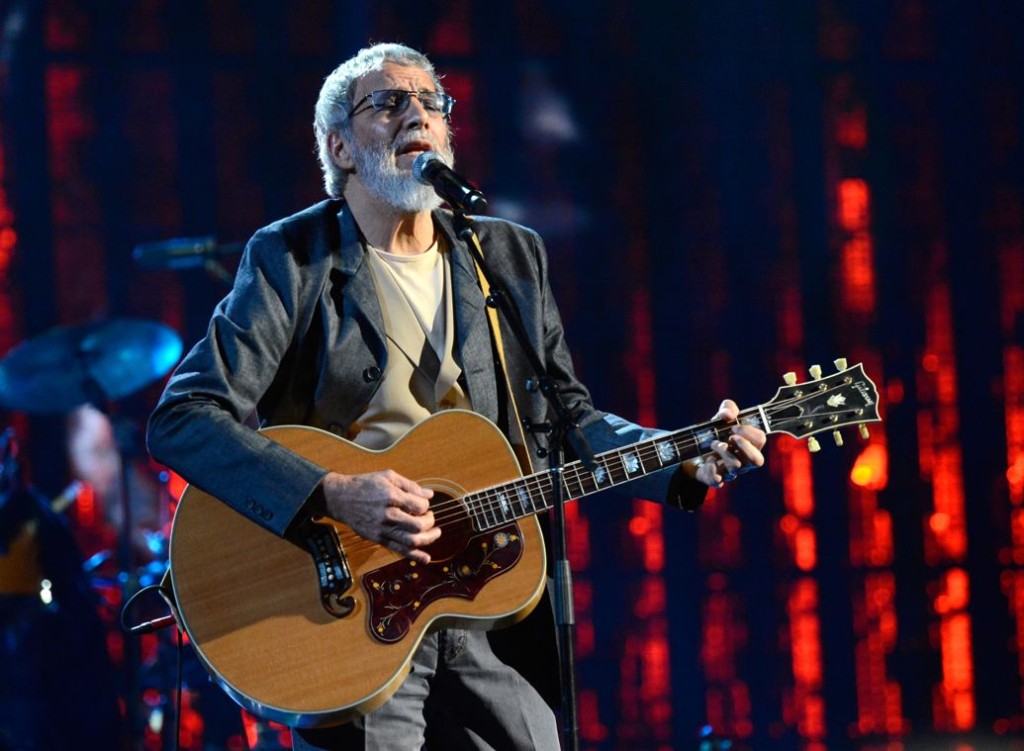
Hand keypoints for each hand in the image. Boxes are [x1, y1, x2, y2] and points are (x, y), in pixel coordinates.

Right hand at [320, 470, 439, 562]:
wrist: (340, 498)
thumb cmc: (365, 484)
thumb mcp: (388, 476)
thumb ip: (410, 485)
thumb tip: (429, 495)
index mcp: (391, 497)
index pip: (419, 506)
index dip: (426, 505)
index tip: (422, 503)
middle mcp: (388, 515)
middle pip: (418, 526)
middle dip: (430, 522)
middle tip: (430, 517)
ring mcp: (382, 529)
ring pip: (411, 541)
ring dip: (428, 539)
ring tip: (436, 533)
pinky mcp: (378, 539)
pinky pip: (399, 550)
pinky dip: (414, 556)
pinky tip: (426, 558)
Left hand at [692, 399, 766, 487]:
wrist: (693, 452)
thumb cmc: (714, 434)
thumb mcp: (720, 418)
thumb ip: (727, 409)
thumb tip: (728, 415)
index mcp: (748, 445)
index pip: (760, 440)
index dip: (749, 432)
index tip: (733, 426)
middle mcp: (744, 461)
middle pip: (758, 461)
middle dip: (744, 445)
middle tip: (730, 437)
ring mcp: (730, 472)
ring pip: (736, 467)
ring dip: (724, 451)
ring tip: (714, 444)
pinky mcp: (715, 479)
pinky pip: (718, 480)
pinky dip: (712, 469)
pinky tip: (708, 461)